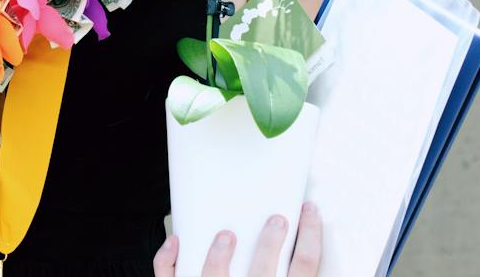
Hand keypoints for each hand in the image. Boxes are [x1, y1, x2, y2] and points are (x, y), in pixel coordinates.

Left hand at [152, 203, 320, 276]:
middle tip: (275, 218)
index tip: (309, 210)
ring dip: (219, 253)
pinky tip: (175, 243)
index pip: (305, 267)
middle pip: (265, 269)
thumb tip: (292, 250)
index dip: (311, 235)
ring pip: (214, 276)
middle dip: (271, 238)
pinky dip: (169, 260)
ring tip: (225, 234)